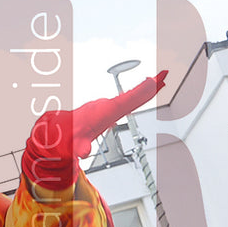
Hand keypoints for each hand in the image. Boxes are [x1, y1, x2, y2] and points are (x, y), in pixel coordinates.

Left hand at [21, 72, 167, 189]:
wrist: (61, 130)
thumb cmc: (70, 137)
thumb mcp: (76, 144)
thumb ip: (81, 148)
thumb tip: (83, 153)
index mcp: (106, 111)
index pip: (128, 99)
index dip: (142, 90)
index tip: (154, 80)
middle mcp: (108, 105)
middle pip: (134, 94)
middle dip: (150, 84)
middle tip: (166, 74)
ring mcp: (108, 106)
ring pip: (131, 96)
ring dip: (146, 89)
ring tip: (160, 81)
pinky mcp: (108, 109)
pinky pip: (126, 100)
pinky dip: (137, 95)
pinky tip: (142, 94)